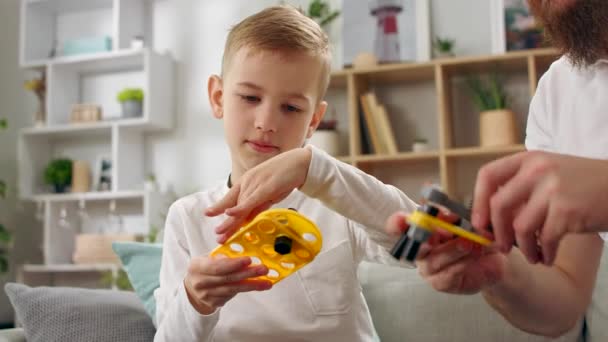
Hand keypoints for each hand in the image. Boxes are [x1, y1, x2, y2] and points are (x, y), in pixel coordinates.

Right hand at [184, 255, 271, 314]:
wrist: (193, 286)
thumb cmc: (204, 267)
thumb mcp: (208, 257)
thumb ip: (222, 256)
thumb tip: (240, 256)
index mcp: (196, 267)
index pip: (217, 266)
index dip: (234, 264)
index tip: (249, 260)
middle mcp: (200, 282)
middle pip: (228, 278)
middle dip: (248, 274)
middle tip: (263, 269)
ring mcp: (206, 295)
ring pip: (233, 289)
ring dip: (251, 285)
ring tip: (266, 282)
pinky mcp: (214, 303)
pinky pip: (232, 295)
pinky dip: (245, 289)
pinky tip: (256, 286)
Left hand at [205, 147, 311, 242]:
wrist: (300, 163)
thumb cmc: (286, 176)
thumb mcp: (269, 193)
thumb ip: (259, 204)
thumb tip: (250, 217)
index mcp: (248, 181)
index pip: (232, 197)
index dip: (219, 206)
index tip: (208, 213)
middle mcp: (248, 182)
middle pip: (234, 205)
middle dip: (226, 222)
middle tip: (218, 235)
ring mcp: (256, 184)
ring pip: (241, 207)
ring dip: (231, 222)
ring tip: (222, 234)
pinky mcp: (266, 188)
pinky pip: (250, 201)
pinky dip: (239, 209)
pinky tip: (229, 214)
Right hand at [385, 212, 505, 293]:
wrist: (494, 260)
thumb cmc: (474, 239)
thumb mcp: (465, 223)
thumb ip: (452, 218)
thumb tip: (444, 213)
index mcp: (420, 230)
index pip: (398, 227)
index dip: (397, 223)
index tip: (402, 219)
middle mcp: (419, 249)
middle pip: (413, 245)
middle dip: (423, 237)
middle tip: (436, 232)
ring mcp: (427, 268)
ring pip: (433, 260)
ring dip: (452, 250)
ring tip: (469, 243)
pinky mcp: (440, 283)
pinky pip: (447, 275)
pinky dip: (461, 264)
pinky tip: (474, 256)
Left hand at [472, 151, 607, 265]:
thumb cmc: (586, 184)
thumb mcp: (551, 172)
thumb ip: (522, 186)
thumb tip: (489, 215)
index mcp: (529, 159)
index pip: (488, 175)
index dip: (477, 201)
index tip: (479, 222)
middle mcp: (538, 169)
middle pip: (498, 205)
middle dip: (496, 231)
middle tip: (500, 246)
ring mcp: (553, 189)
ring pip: (519, 226)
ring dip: (522, 247)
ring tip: (531, 255)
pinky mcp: (568, 210)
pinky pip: (544, 239)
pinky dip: (543, 253)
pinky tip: (548, 257)